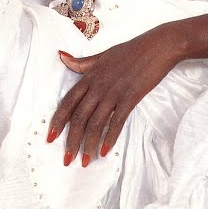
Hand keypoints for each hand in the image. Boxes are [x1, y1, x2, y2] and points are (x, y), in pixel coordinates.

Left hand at [46, 27, 180, 166]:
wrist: (157, 46)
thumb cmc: (130, 51)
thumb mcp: (102, 55)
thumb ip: (81, 63)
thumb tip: (60, 56)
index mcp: (89, 76)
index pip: (68, 102)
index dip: (58, 121)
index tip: (50, 137)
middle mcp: (98, 86)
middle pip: (79, 117)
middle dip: (71, 140)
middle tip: (67, 159)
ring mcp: (114, 92)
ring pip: (95, 123)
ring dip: (88, 145)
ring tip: (85, 161)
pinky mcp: (130, 98)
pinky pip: (116, 122)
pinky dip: (109, 138)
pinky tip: (104, 151)